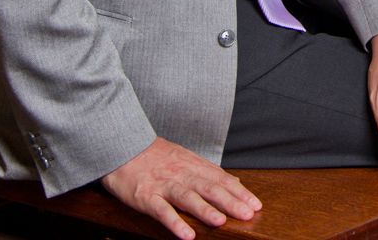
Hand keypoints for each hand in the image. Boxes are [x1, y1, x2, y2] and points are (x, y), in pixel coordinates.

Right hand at [101, 137, 260, 239]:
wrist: (122, 146)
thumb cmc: (155, 155)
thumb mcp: (185, 158)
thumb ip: (209, 172)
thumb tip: (235, 183)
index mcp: (192, 165)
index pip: (220, 179)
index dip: (239, 192)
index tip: (256, 204)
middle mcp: (181, 174)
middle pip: (208, 188)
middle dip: (230, 202)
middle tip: (248, 214)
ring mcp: (163, 185)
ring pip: (187, 197)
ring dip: (205, 210)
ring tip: (221, 221)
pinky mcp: (146, 196)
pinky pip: (162, 211)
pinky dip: (174, 223)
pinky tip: (186, 235)